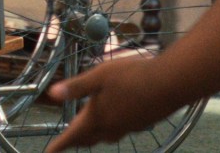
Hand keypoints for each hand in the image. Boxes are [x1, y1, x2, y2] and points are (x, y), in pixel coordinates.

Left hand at [44, 56, 173, 151]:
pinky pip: (121, 130)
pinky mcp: (142, 123)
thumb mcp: (99, 75)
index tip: (49, 152)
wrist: (170, 83)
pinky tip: (115, 118)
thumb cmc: (131, 76)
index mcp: (97, 117)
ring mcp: (129, 127)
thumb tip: (52, 94)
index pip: (74, 135)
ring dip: (94, 135)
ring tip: (88, 131)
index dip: (60, 145)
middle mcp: (112, 127)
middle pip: (89, 138)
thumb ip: (76, 87)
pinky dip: (111, 128)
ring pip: (106, 136)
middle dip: (76, 140)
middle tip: (65, 142)